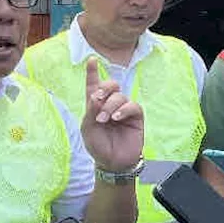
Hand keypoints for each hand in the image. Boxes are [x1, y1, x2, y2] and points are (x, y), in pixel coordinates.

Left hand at [81, 57, 144, 172]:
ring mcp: (123, 110)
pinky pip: (132, 106)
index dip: (92, 72)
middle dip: (104, 88)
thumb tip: (96, 95)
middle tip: (96, 99)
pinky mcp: (135, 117)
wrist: (112, 163)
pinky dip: (123, 110)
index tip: (91, 59)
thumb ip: (90, 111)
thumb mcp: (88, 129)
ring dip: (110, 105)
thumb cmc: (98, 146)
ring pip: (120, 96)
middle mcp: (110, 104)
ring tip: (104, 119)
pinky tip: (116, 118)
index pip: (94, 86)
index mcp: (95, 106)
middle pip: (110, 85)